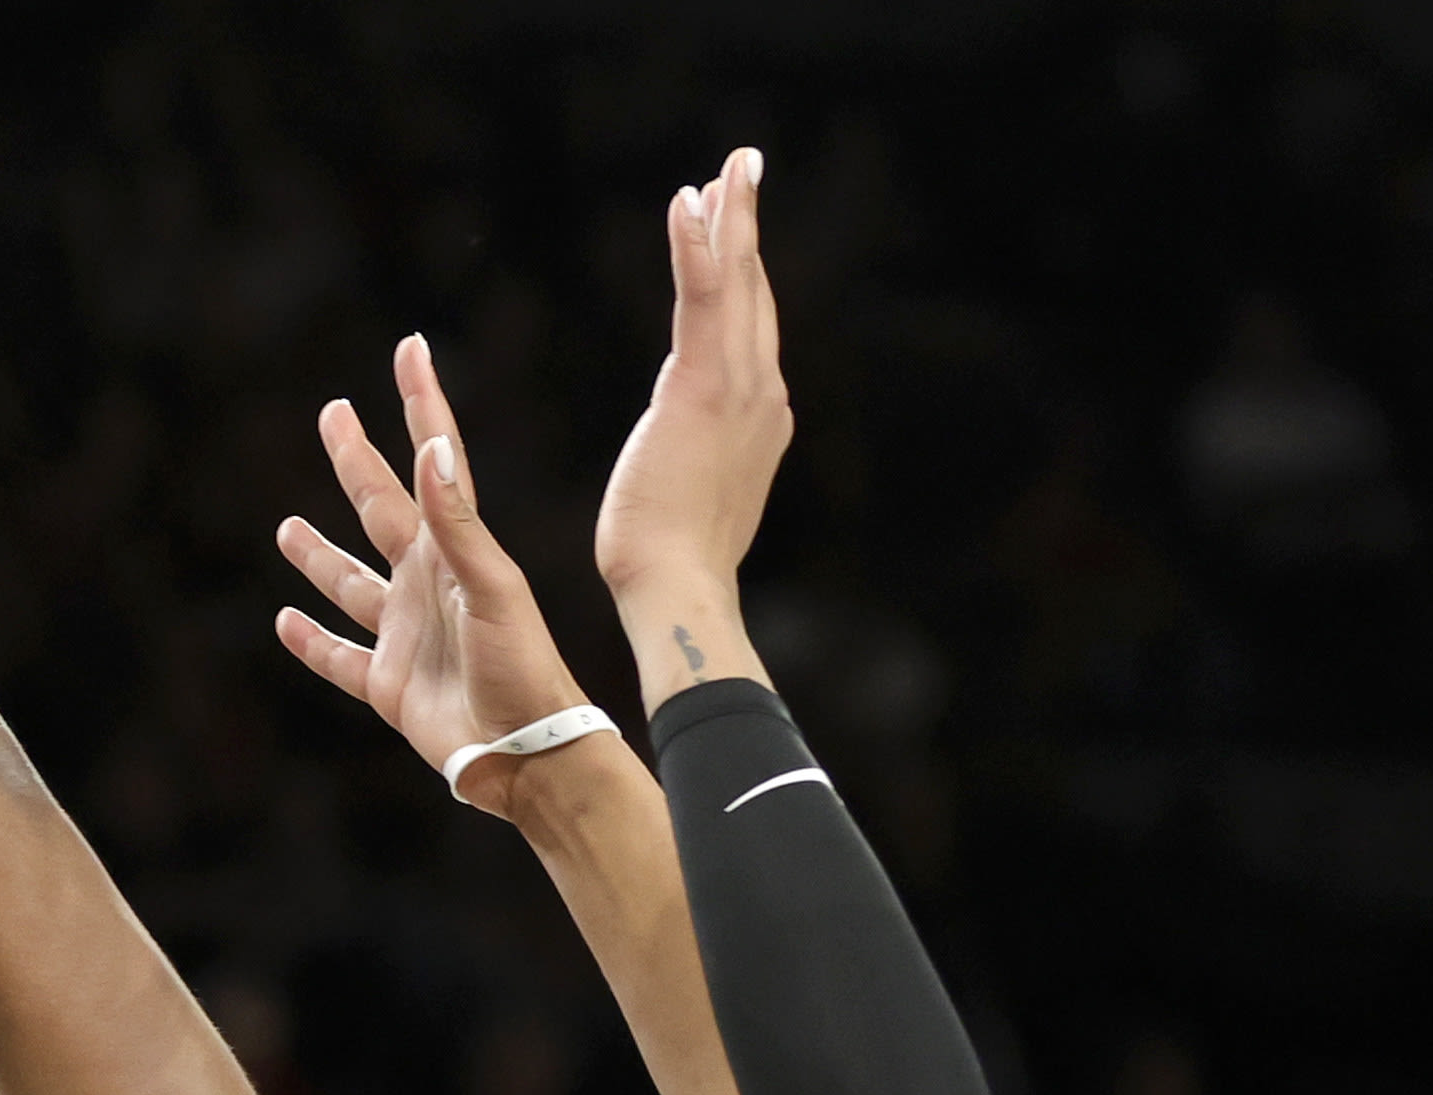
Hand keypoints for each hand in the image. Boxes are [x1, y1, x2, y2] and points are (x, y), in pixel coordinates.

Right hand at [270, 334, 606, 823]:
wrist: (526, 750)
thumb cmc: (522, 667)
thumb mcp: (492, 588)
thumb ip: (457, 524)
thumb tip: (429, 451)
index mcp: (453, 549)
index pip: (432, 459)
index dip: (419, 403)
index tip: (409, 349)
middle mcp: (425, 583)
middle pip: (379, 508)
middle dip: (356, 460)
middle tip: (333, 413)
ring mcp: (403, 633)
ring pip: (349, 583)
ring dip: (319, 555)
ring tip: (288, 527)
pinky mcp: (387, 685)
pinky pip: (339, 657)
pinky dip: (311, 642)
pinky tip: (285, 622)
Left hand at [591, 149, 791, 699]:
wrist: (677, 589)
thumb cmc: (670, 560)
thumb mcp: (696, 491)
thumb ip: (703, 456)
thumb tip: (697, 445)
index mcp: (758, 417)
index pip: (749, 327)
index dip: (743, 271)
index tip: (730, 224)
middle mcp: (762, 393)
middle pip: (753, 291)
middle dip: (746, 226)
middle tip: (741, 168)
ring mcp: (740, 387)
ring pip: (737, 283)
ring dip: (732, 218)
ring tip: (728, 167)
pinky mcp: (702, 387)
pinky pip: (703, 300)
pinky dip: (699, 248)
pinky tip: (691, 203)